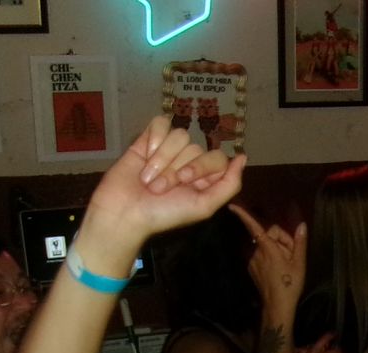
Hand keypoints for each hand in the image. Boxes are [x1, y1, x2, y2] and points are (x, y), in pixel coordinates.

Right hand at [82, 116, 246, 246]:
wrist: (124, 212)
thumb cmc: (163, 214)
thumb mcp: (203, 206)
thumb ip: (229, 184)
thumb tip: (243, 157)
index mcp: (205, 178)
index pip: (217, 157)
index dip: (200, 166)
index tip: (184, 182)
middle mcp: (189, 162)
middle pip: (195, 147)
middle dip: (175, 169)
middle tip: (160, 189)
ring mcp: (169, 150)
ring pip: (178, 135)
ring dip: (162, 159)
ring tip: (148, 179)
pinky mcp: (148, 140)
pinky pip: (161, 123)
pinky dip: (153, 139)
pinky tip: (143, 155)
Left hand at [232, 205, 305, 311]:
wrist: (277, 305)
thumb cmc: (290, 284)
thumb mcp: (299, 263)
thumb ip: (299, 242)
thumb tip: (302, 225)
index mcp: (268, 248)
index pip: (254, 227)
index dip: (243, 215)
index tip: (231, 206)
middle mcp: (257, 252)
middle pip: (269, 235)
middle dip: (281, 240)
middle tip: (293, 254)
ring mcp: (253, 260)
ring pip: (266, 246)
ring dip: (277, 250)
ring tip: (286, 264)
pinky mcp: (252, 268)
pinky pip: (262, 255)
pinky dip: (270, 257)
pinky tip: (279, 269)